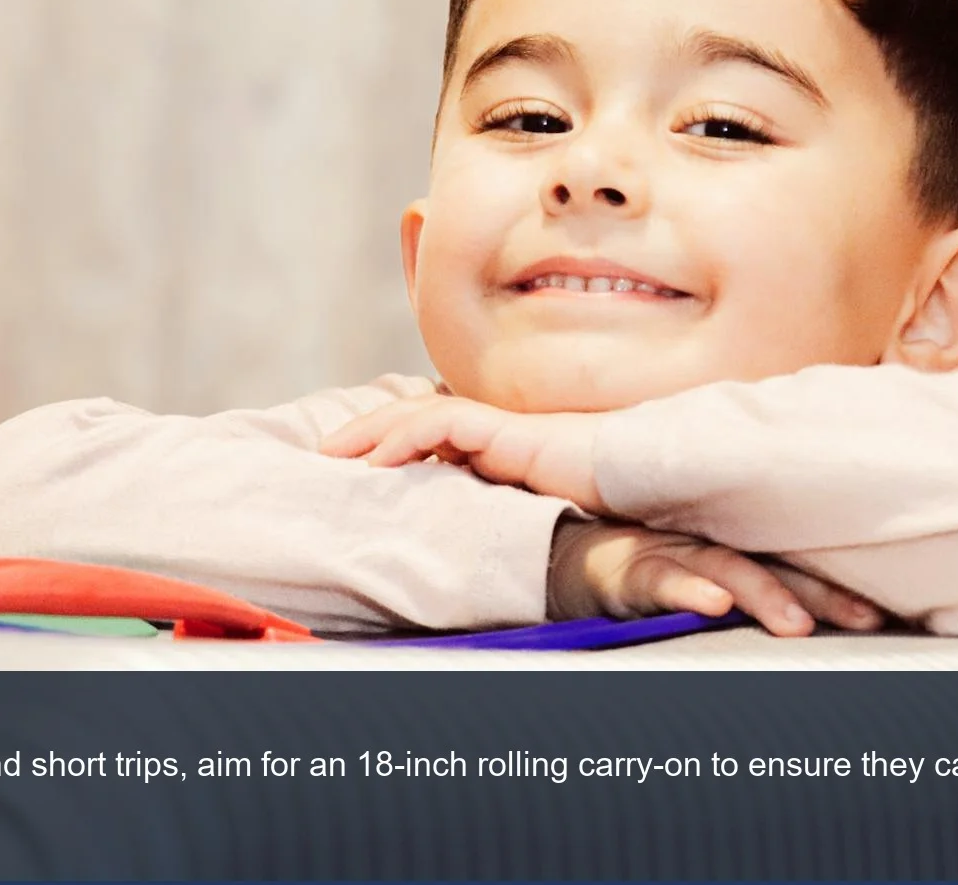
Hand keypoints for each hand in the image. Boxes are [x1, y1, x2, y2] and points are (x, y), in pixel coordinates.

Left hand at [320, 394, 605, 511]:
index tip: (350, 467)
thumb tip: (452, 544)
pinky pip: (444, 422)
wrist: (633, 485)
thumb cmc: (591, 502)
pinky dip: (405, 437)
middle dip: (364, 431)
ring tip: (335, 454)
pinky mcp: (505, 431)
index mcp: (492, 448)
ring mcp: (497, 427)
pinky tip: (379, 459)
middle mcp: (489, 431)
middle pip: (413, 416)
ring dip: (372, 430)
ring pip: (420, 413)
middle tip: (324, 455)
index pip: (427, 433)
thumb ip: (492, 514)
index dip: (386, 442)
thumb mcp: (527, 512)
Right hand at [549, 518, 885, 637]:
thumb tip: (811, 627)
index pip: (798, 567)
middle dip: (822, 595)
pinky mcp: (633, 568)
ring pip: (726, 568)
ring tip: (794, 623)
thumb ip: (749, 591)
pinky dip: (689, 591)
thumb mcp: (702, 579)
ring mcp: (675, 554)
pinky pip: (663, 578)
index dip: (839, 590)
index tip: (884, 618)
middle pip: (777, 567)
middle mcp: (713, 546)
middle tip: (865, 619)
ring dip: (762, 594)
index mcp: (736, 551)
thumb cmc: (645, 568)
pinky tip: (712, 605)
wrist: (566, 555)